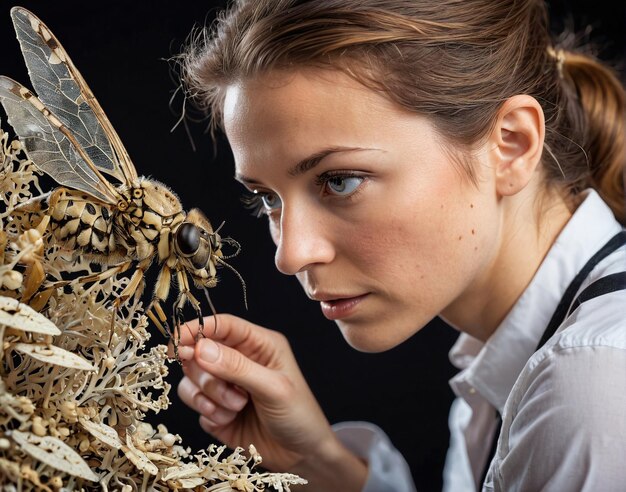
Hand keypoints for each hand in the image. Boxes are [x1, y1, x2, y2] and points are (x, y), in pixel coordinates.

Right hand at [174, 314, 367, 490]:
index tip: (177, 342)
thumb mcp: (273, 388)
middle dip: (207, 375)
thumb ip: (237, 367)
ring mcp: (225, 385)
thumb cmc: (299, 416)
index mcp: (259, 344)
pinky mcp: (216, 409)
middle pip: (199, 352)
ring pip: (192, 380)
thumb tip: (200, 348)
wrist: (300, 456)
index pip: (222, 325)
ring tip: (237, 408)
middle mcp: (240, 360)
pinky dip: (209, 414)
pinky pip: (195, 404)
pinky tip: (230, 421)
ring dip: (210, 397)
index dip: (197, 329)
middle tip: (230, 390)